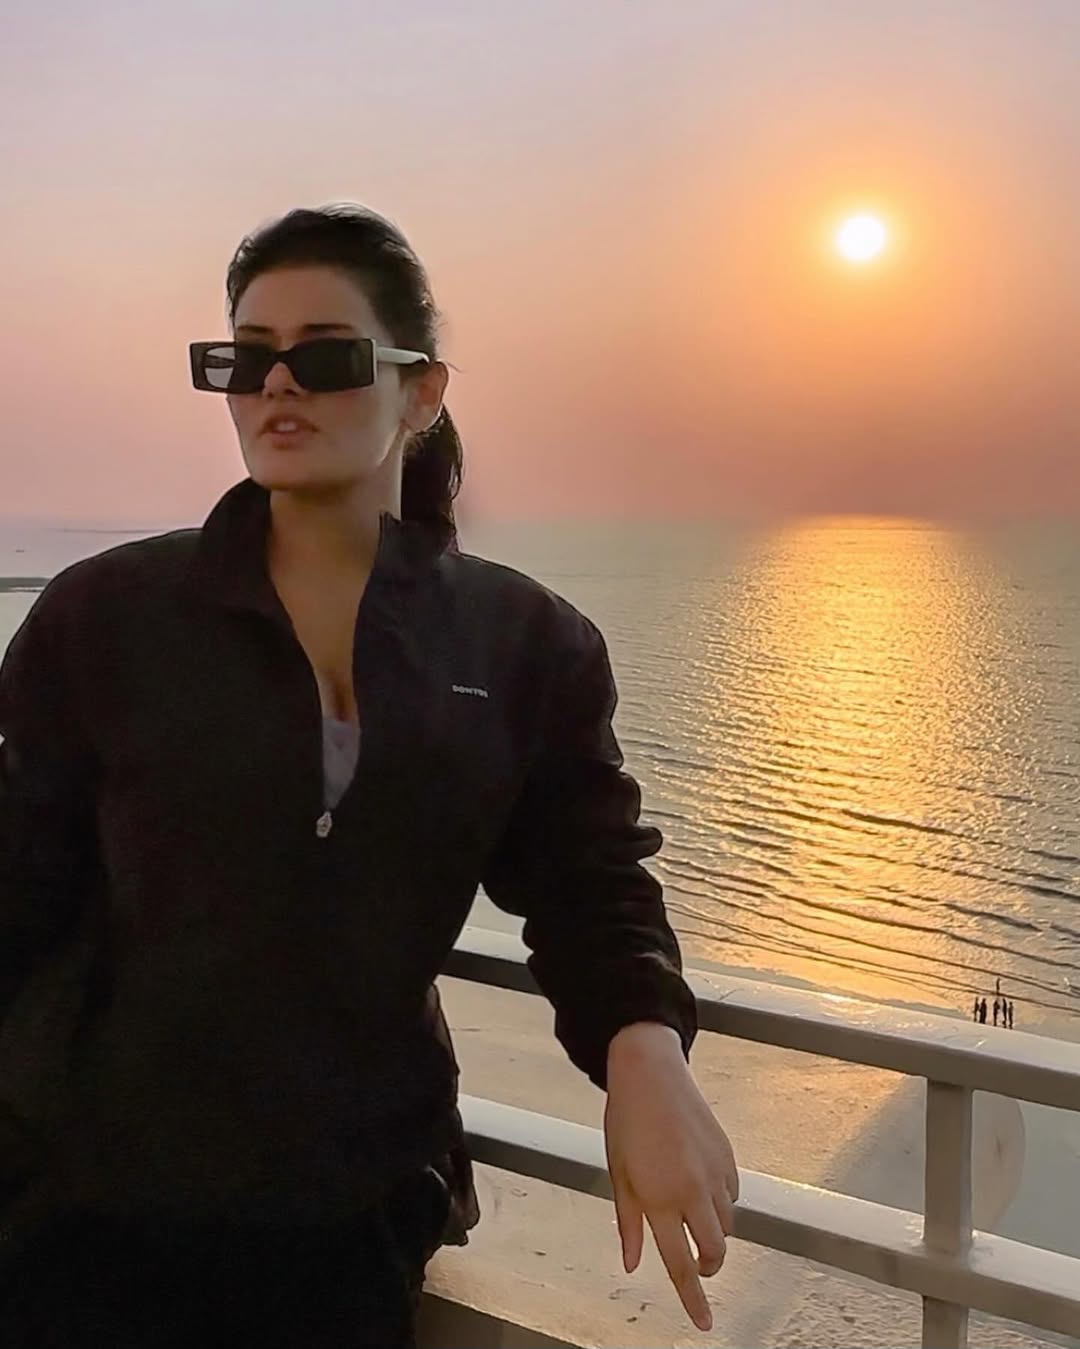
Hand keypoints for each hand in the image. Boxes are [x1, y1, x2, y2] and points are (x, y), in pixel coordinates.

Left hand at [603, 1022, 738, 1332]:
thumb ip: (629, 1224)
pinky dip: (722, 1201)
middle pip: (715, 1251)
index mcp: (659, 1199)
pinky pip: (733, 1194)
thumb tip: (632, 1263)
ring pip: (727, 1224)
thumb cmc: (626, 1122)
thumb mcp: (618, 1175)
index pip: (680, 1265)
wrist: (650, 1073)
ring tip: (690, 1210)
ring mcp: (713, 1173)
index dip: (693, 1299)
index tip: (705, 1323)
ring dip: (713, 1231)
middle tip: (696, 1262)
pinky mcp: (727, 1156)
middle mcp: (691, 1191)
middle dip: (708, 1266)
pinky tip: (702, 1185)